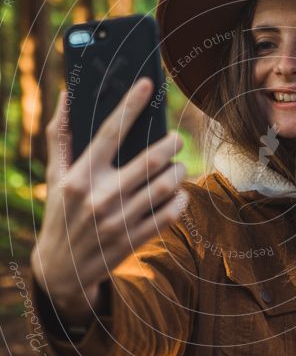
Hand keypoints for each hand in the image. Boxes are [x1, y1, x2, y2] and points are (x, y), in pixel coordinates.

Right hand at [31, 77, 189, 315]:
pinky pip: (169, 214)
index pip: (110, 132)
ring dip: (179, 171)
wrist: (62, 270)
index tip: (148, 85)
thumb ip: (61, 135)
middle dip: (171, 144)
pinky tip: (178, 193)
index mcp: (80, 175)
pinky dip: (180, 200)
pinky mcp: (134, 240)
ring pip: (164, 186)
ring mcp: (119, 220)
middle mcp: (100, 196)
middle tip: (177, 140)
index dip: (131, 104)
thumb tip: (66, 96)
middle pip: (150, 160)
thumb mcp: (55, 176)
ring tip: (179, 166)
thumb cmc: (60, 213)